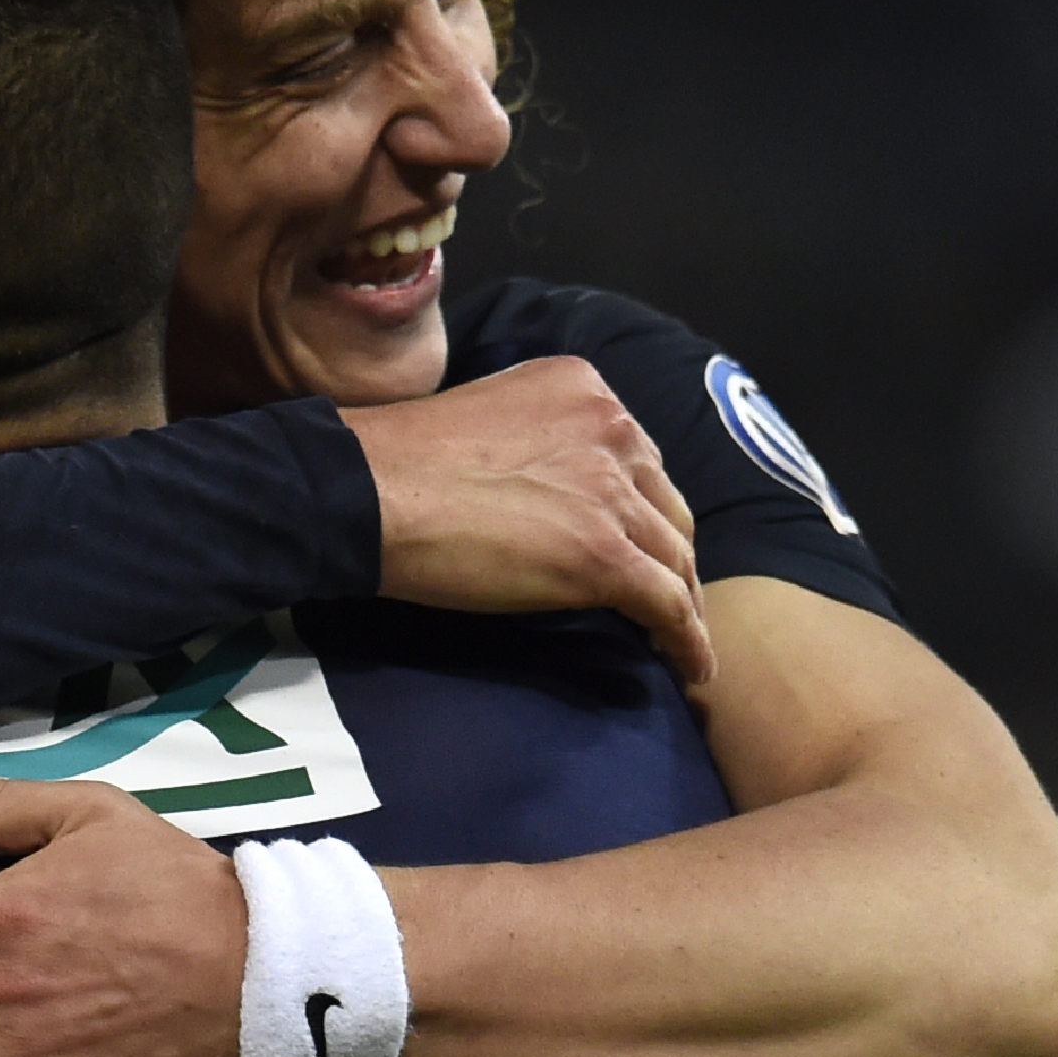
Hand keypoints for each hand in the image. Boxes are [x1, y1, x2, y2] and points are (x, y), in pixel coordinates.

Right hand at [346, 359, 711, 685]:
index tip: (635, 541)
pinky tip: (690, 667)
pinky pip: (667, 603)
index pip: (636, 458)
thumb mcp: (487, 421)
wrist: (368, 492)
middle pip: (665, 504)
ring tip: (683, 642)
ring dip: (684, 603)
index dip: (640, 507)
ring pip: (675, 557)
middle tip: (666, 596)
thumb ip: (534, 442)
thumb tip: (544, 494)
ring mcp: (612, 492)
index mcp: (583, 389)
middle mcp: (612, 428)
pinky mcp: (603, 554)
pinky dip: (686, 641)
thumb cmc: (395, 463)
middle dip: (670, 554)